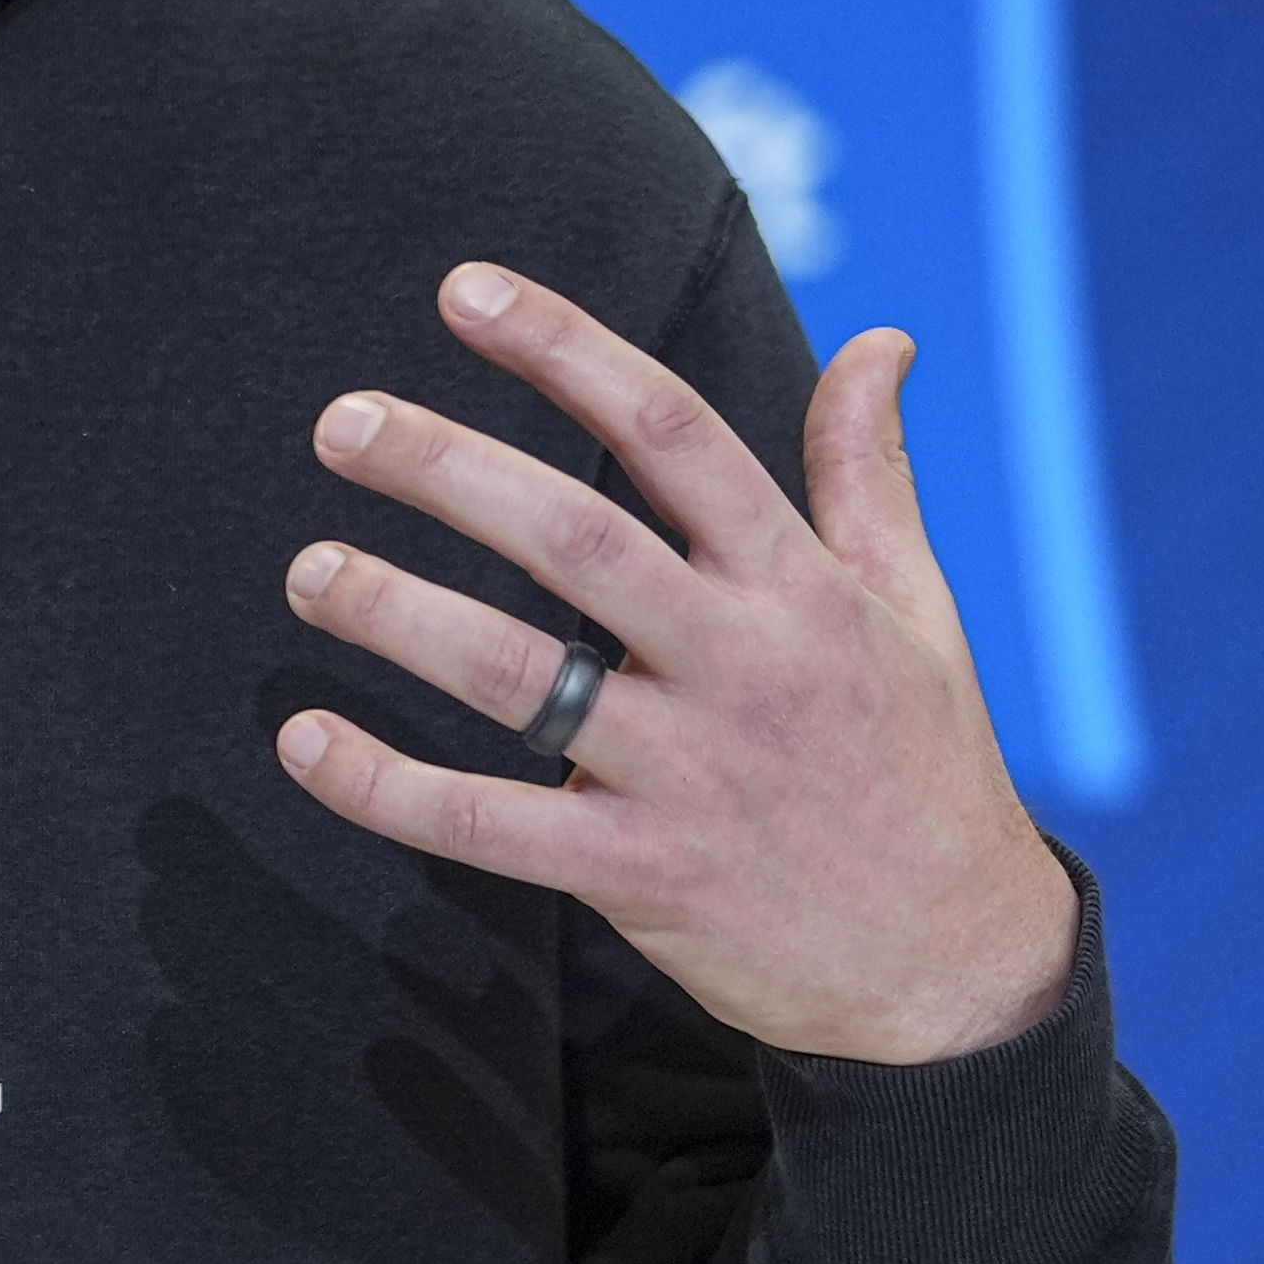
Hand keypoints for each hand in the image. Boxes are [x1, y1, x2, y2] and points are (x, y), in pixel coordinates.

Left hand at [271, 263, 1077, 1064]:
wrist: (959, 972)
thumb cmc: (924, 766)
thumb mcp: (917, 609)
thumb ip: (867, 473)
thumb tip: (881, 338)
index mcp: (800, 586)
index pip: (674, 433)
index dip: (566, 352)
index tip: (463, 291)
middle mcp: (741, 664)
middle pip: (575, 538)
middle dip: (448, 470)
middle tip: (341, 422)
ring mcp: (687, 772)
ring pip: (517, 675)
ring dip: (397, 615)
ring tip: (308, 570)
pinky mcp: (639, 873)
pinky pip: (489, 825)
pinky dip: (387, 786)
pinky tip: (304, 741)